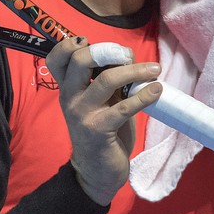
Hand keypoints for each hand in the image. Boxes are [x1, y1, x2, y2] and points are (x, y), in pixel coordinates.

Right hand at [45, 37, 162, 205]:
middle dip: (110, 50)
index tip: (91, 41)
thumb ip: (108, 80)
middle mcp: (69, 97)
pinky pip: (124, 107)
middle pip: (80, 60)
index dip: (70, 44)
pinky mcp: (99, 130)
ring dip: (135, 70)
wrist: (96, 172)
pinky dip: (144, 95)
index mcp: (67, 88)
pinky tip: (157, 90)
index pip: (56, 59)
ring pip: (106, 79)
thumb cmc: (102, 131)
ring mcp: (82, 113)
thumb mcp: (101, 102)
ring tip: (155, 69)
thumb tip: (129, 56)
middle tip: (130, 56)